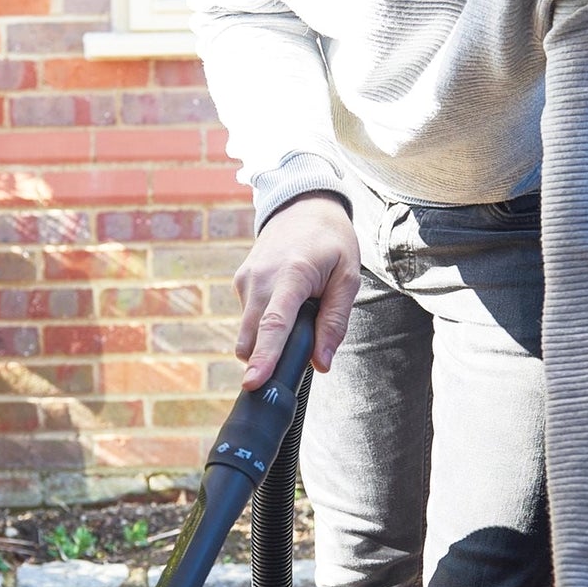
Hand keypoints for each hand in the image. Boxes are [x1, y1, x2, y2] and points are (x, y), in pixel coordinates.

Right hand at [233, 192, 360, 388]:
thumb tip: (322, 363)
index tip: (253, 382)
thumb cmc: (331, 240)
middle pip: (252, 336)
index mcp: (292, 275)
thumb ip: (335, 321)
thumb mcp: (347, 277)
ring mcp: (246, 279)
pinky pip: (248, 317)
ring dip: (266, 340)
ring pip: (248, 331)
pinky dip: (264, 324)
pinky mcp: (240, 281)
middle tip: (292, 362)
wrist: (303, 205)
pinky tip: (284, 305)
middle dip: (264, 360)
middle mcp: (261, 278)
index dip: (265, 357)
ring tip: (297, 318)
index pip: (274, 324)